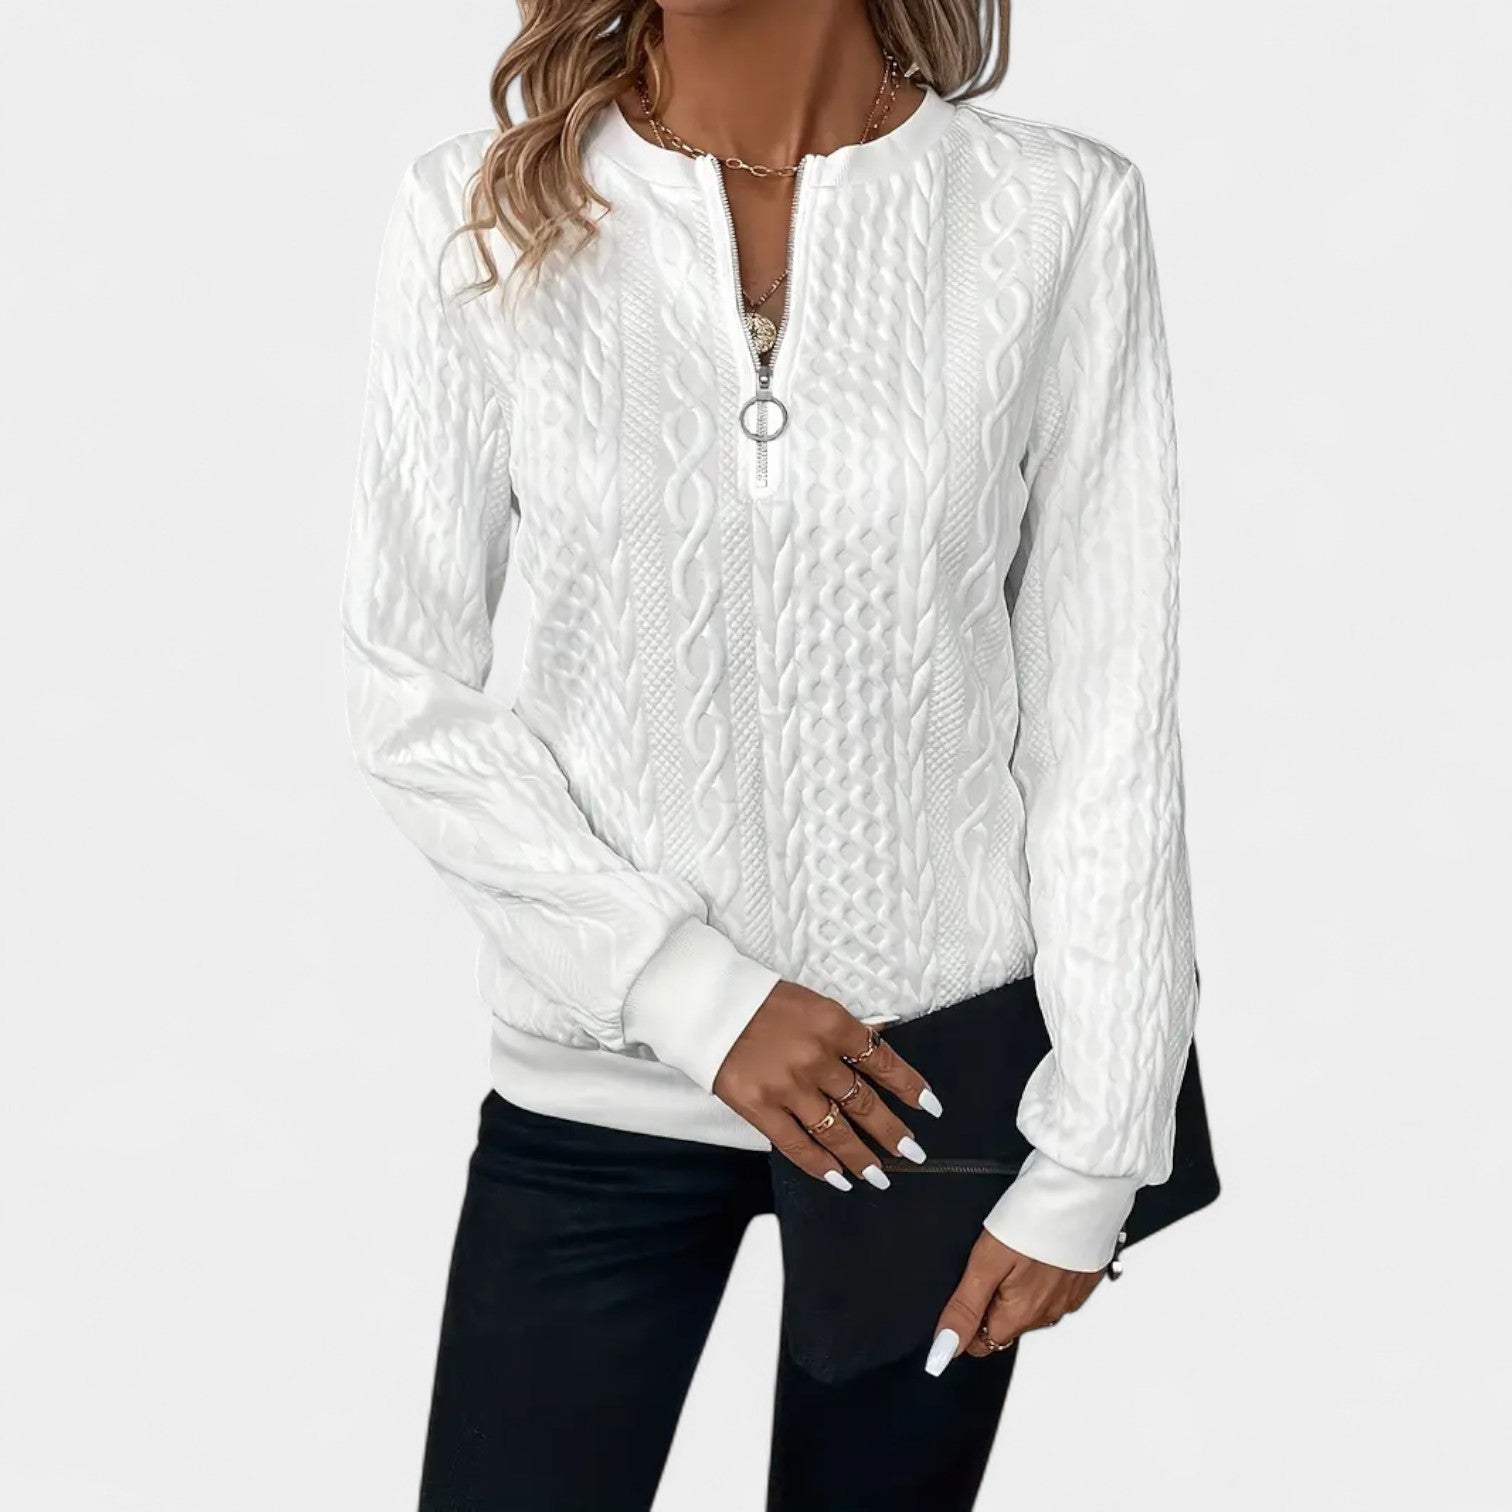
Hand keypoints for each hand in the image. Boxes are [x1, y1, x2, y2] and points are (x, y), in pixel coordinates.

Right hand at [712, 980, 940, 1189]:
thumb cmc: (762, 1002)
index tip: (929, 1107)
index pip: (884, 1061)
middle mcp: (816, 1057)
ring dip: (861, 1157)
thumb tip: (882, 1045)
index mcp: (834, 1024)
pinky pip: (796, 1144)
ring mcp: (788, 1085)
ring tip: (879, 1174)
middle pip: (864, 1103)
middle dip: (893, 1132)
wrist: (708, 1005)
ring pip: (836, 1131)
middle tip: (913, 1152)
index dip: (910, 1087)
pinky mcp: (759, 1107)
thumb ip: (847, 1030)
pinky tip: (838, 1178)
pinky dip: (820, 1165)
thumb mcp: (814, 1004)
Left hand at [924, 1228, 1104, 1374]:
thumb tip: (944, 1349)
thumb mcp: (986, 1260)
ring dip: (1018, 1285)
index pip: (983, 1342)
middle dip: (992, 1298)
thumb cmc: (1035, 1216)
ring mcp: (1071, 1295)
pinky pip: (1056, 1286)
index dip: (967, 1318)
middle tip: (990, 1258)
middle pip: (1007, 1321)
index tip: (966, 1286)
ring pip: (1032, 1303)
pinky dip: (1044, 1272)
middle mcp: (1050, 1312)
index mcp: (1022, 1313)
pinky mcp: (1084, 1277)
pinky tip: (1038, 1245)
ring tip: (1015, 1246)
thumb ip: (965, 1307)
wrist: (1084, 1186)